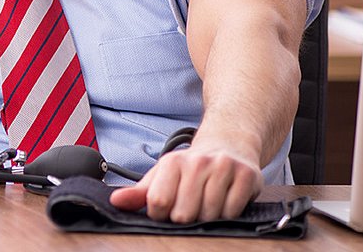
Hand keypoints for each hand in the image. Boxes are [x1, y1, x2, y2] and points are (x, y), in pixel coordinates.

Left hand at [109, 136, 263, 223]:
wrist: (227, 145)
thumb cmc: (190, 167)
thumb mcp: (162, 176)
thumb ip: (138, 193)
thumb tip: (115, 201)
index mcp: (172, 162)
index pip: (158, 203)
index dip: (161, 214)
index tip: (167, 208)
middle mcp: (197, 162)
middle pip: (184, 214)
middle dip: (186, 216)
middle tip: (191, 204)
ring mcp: (223, 167)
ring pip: (209, 215)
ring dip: (208, 216)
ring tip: (208, 200)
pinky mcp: (246, 175)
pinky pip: (233, 212)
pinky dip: (228, 214)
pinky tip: (225, 200)